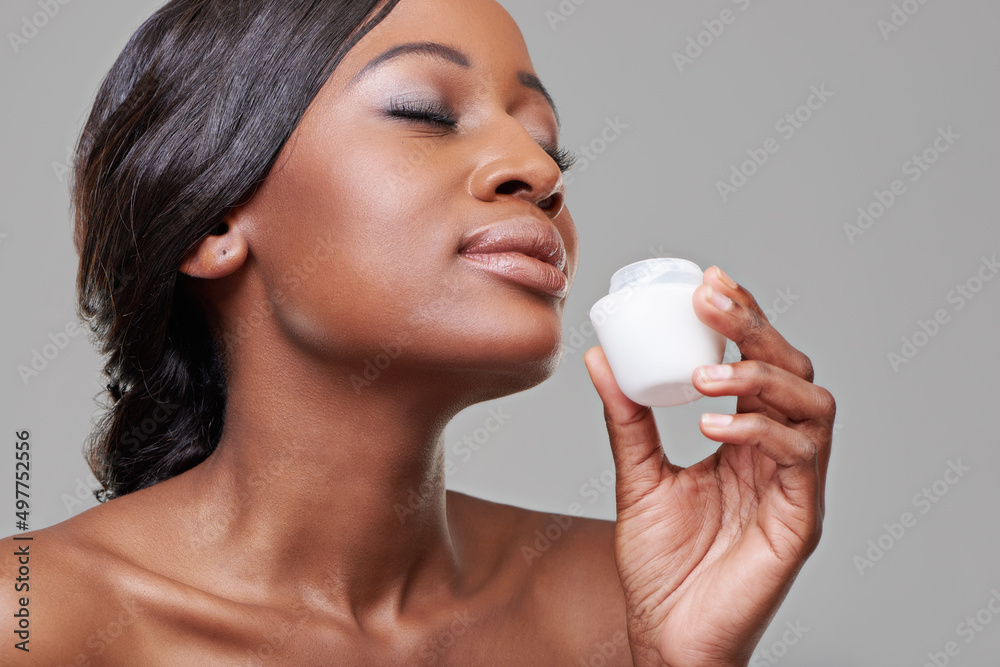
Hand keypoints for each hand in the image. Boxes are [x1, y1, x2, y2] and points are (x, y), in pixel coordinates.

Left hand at [583, 266, 833, 666]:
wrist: (668, 634)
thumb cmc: (662, 566)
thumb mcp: (638, 476)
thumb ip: (627, 419)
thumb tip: (600, 358)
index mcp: (744, 440)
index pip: (756, 363)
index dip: (741, 318)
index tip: (707, 282)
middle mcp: (777, 454)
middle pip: (791, 370)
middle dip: (755, 327)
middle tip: (712, 301)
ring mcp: (793, 484)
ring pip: (811, 405)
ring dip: (760, 378)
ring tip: (705, 377)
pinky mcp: (801, 517)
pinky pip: (800, 458)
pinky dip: (760, 431)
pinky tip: (715, 427)